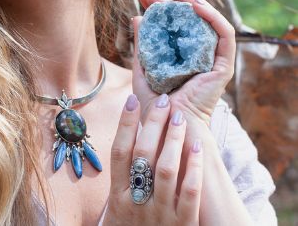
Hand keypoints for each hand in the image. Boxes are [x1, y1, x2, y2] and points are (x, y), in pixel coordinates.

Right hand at [104, 93, 202, 225]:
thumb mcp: (115, 207)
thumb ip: (122, 178)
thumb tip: (127, 137)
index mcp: (116, 196)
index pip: (119, 152)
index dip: (125, 124)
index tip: (132, 100)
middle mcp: (135, 202)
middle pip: (143, 154)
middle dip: (153, 123)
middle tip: (163, 100)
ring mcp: (160, 214)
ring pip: (166, 169)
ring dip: (173, 139)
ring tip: (179, 116)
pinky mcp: (182, 225)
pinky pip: (190, 192)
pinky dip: (194, 167)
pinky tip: (197, 146)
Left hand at [133, 0, 235, 126]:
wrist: (165, 129)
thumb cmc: (153, 107)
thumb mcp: (143, 69)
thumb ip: (142, 45)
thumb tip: (136, 17)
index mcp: (182, 56)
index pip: (175, 23)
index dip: (161, 6)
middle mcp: (200, 55)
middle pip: (191, 19)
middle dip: (171, 1)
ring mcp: (212, 59)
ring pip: (209, 21)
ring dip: (192, 1)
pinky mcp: (223, 66)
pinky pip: (224, 34)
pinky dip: (212, 15)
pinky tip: (194, 5)